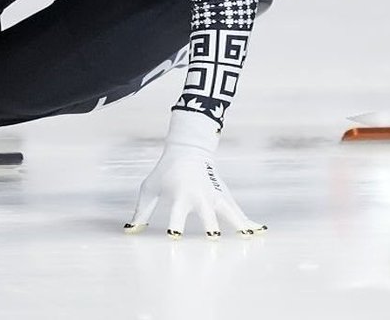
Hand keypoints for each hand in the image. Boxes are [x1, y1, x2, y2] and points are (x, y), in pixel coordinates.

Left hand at [123, 110, 266, 238]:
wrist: (187, 151)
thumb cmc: (165, 173)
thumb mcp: (149, 188)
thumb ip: (141, 212)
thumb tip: (130, 230)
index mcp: (179, 197)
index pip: (176, 216)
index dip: (175, 227)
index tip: (174, 238)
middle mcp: (199, 198)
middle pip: (206, 215)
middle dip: (209, 226)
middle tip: (212, 238)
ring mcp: (214, 196)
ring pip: (228, 212)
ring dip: (237, 223)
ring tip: (247, 236)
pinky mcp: (224, 196)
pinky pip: (237, 211)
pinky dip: (248, 221)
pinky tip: (259, 231)